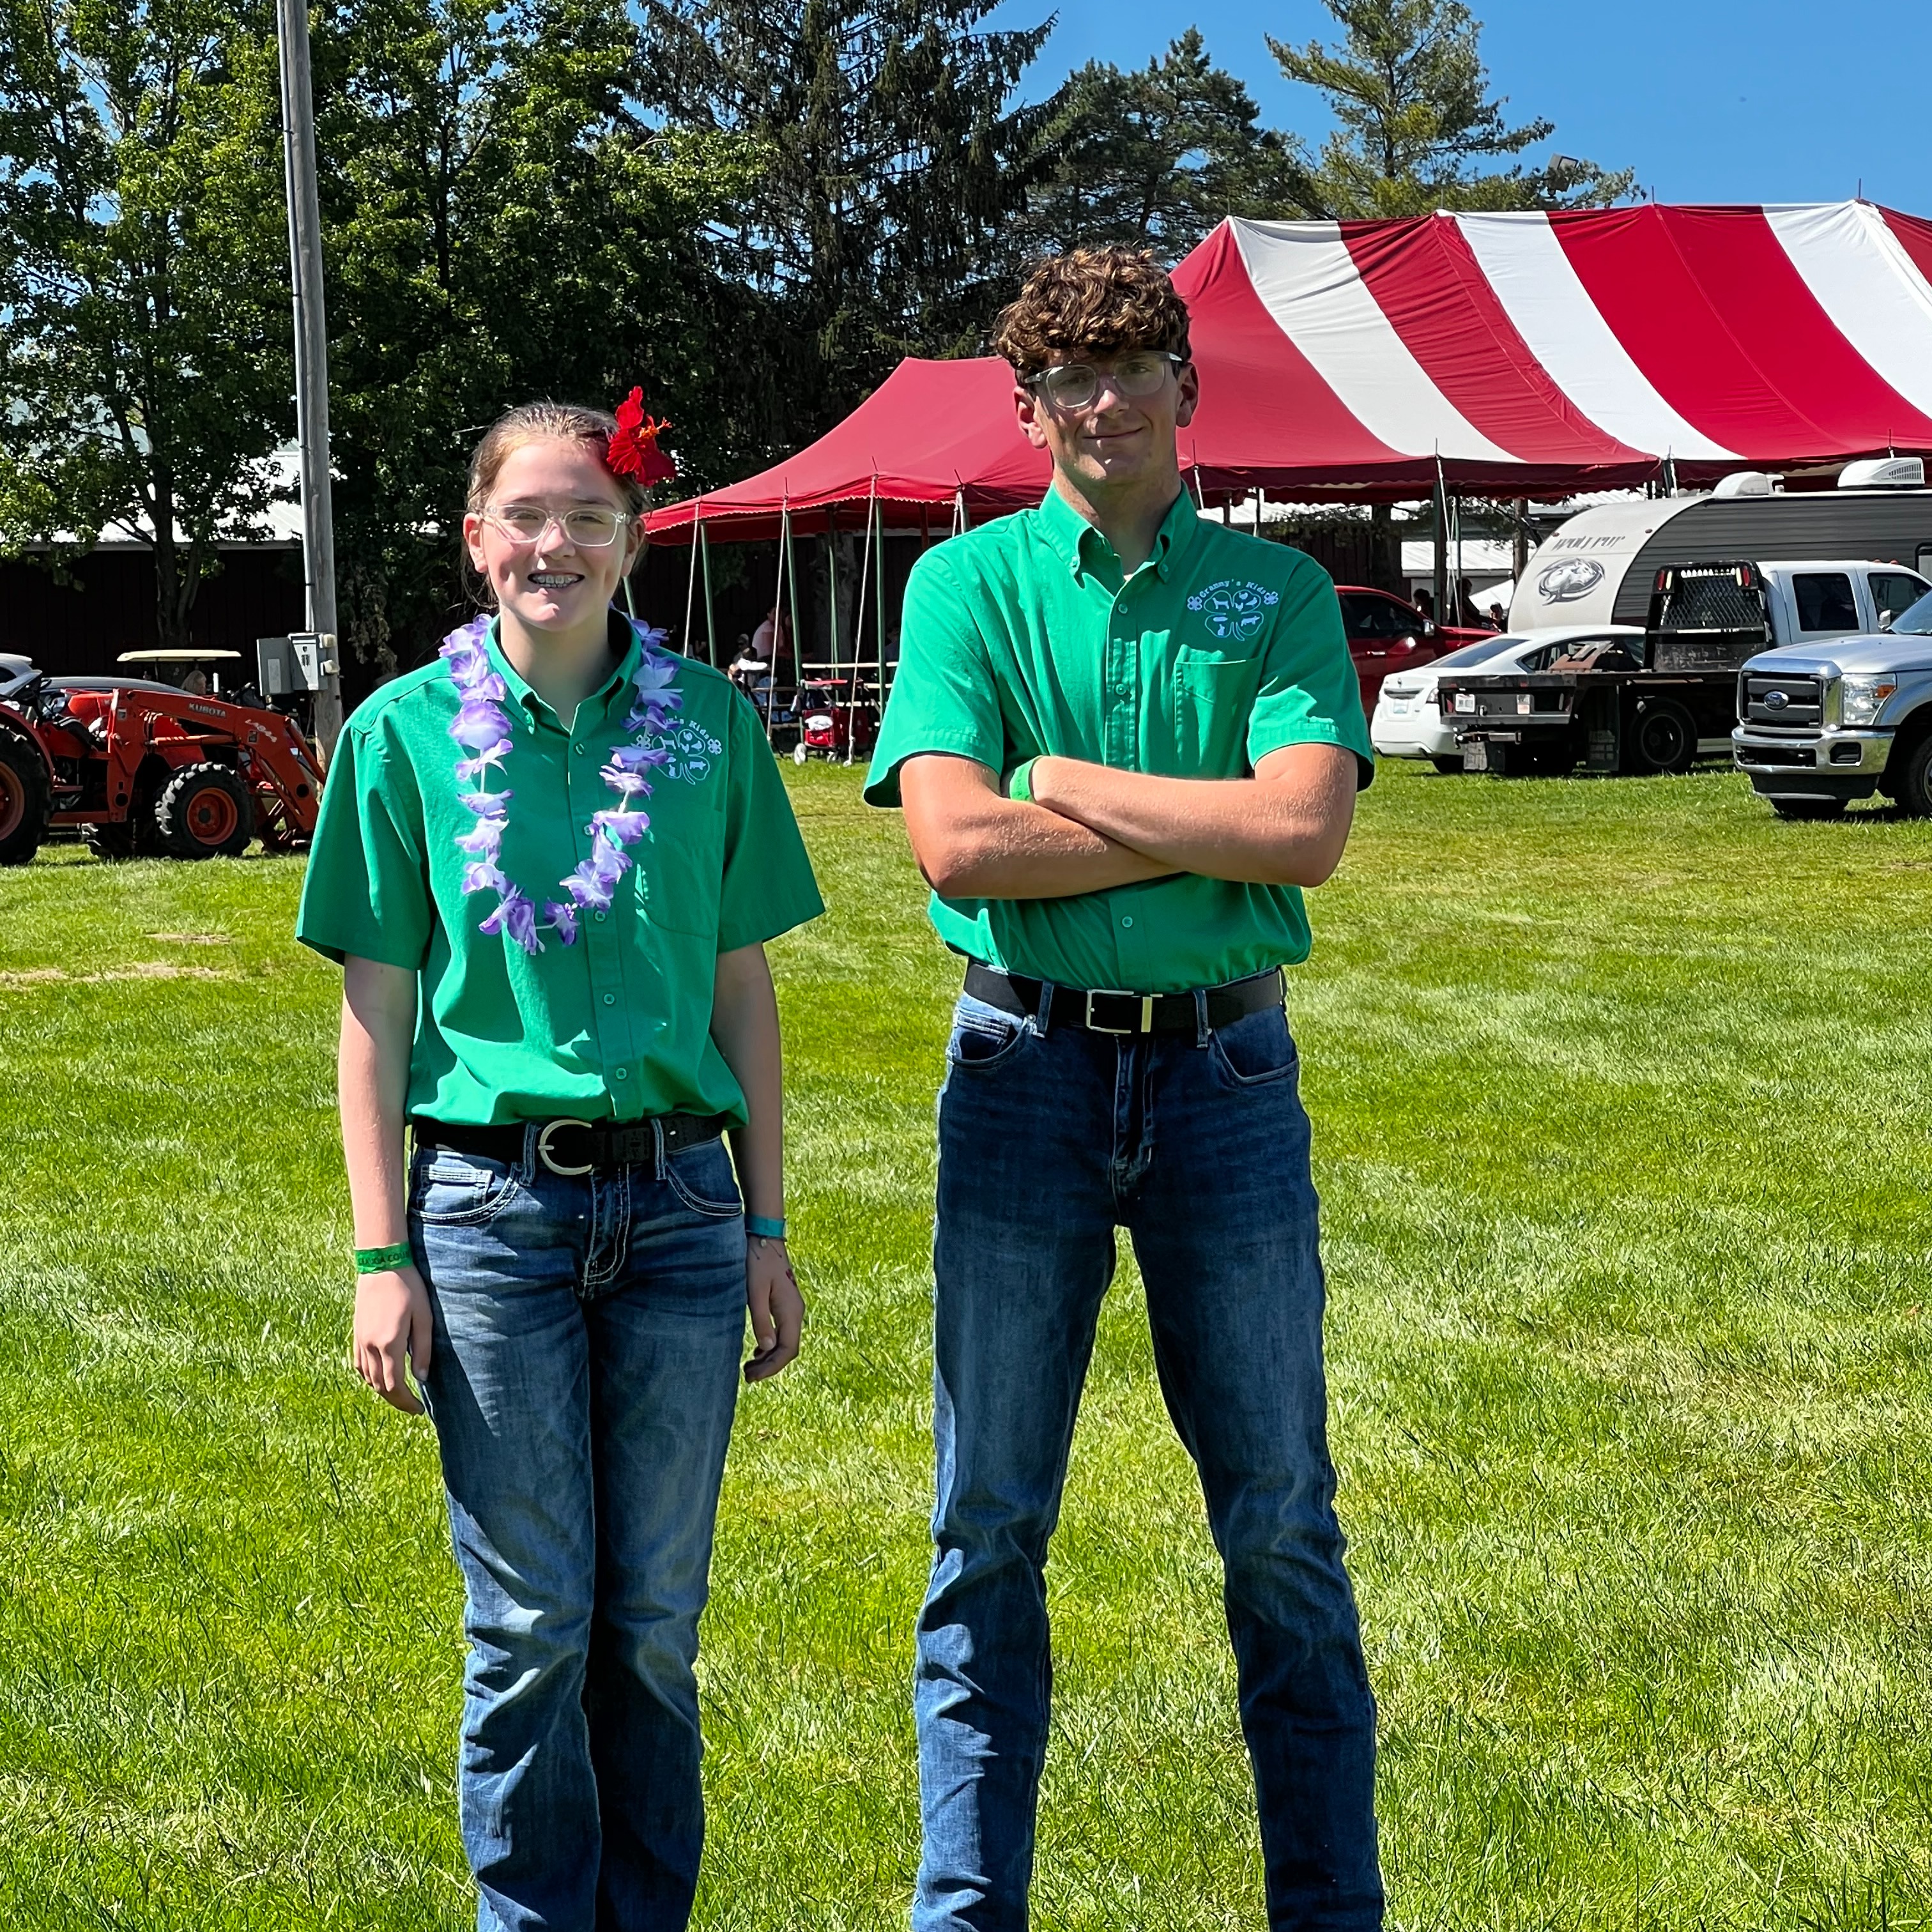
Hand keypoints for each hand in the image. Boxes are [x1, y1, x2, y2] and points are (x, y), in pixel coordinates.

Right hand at [351, 1264, 432, 1414]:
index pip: (394, 1386)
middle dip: (396, 1401)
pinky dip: (368, 1377)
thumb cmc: (408, 1288)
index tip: (420, 1410)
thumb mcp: (424, 1318)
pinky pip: (358, 1364)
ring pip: (367, 1378)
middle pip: (379, 1386)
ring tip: (400, 1394)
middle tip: (413, 1406)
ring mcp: (360, 1340)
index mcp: (389, 1344)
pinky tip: (379, 1377)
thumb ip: (422, 1350)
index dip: (406, 1402)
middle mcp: (370, 1346)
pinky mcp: (356, 1333)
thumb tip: (422, 1379)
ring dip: (382, 1391)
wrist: (381, 1265)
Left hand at [744, 1236, 802, 1382]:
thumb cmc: (757, 1262)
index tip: (752, 1378)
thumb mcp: (755, 1292)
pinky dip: (770, 1345)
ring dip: (769, 1357)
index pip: (788, 1349)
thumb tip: (766, 1349)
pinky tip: (757, 1351)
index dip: (772, 1367)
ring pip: (785, 1341)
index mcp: (791, 1310)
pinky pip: (782, 1332)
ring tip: (749, 1368)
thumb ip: (761, 1320)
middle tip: (747, 1377)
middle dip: (769, 1366)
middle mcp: (796, 1312)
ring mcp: (792, 1308)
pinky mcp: (785, 1304)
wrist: (764, 1238)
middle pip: (788, 1349)